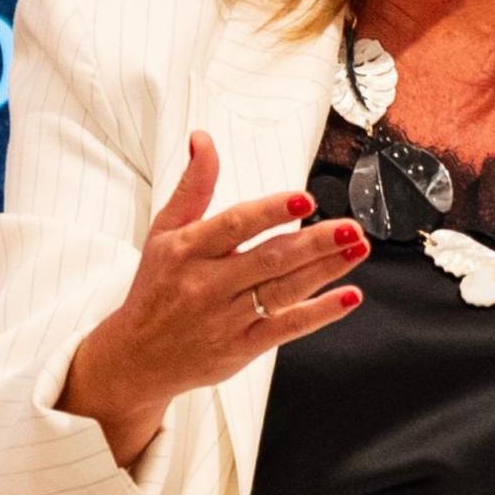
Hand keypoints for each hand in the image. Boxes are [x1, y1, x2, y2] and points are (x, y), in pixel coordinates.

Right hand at [56, 135, 368, 468]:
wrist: (138, 356)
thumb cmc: (155, 286)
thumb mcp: (164, 231)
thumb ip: (192, 186)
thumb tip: (203, 139)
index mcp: (187, 250)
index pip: (234, 226)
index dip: (271, 212)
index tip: (305, 200)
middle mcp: (206, 284)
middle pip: (269, 259)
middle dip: (314, 243)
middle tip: (350, 227)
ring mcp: (225, 319)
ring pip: (283, 291)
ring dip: (325, 270)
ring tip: (356, 249)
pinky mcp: (240, 349)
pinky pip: (285, 328)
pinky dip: (320, 313)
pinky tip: (348, 296)